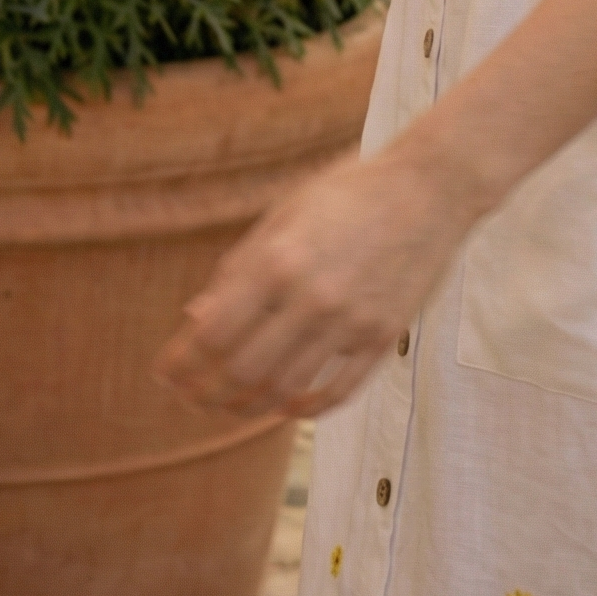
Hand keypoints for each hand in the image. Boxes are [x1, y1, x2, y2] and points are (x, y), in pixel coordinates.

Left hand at [155, 143, 470, 418]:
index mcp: (278, 259)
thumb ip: (240, 265)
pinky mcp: (382, 336)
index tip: (165, 375)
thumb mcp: (287, 211)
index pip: (211, 333)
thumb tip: (196, 317)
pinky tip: (289, 405)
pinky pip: (337, 392)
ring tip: (234, 405)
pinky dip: (305, 409)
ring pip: (284, 391)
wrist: (431, 187)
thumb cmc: (352, 190)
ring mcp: (349, 320)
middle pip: (241, 372)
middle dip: (207, 393)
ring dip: (249, 407)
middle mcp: (309, 296)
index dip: (181, 362)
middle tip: (193, 397)